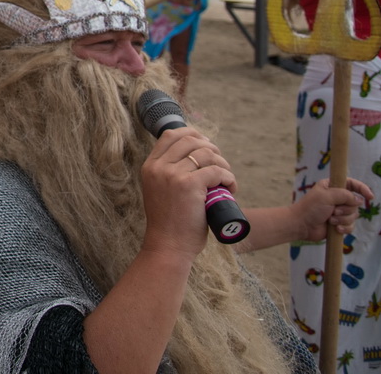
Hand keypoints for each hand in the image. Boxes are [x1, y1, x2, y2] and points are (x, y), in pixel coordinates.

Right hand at [139, 127, 234, 260]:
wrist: (168, 246)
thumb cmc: (169, 223)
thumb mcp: (159, 191)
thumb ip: (167, 174)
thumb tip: (193, 158)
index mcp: (150, 166)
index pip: (170, 135)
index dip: (192, 134)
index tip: (206, 145)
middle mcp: (159, 167)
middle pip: (191, 140)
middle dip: (211, 148)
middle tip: (220, 165)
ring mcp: (173, 175)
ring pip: (207, 154)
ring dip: (223, 164)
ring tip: (226, 180)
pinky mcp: (189, 185)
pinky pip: (216, 170)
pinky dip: (228, 177)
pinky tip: (230, 188)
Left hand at [294, 178, 373, 241]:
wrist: (301, 225)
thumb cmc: (310, 208)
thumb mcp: (327, 196)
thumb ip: (345, 195)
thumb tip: (359, 200)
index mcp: (332, 186)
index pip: (352, 184)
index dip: (363, 189)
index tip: (370, 197)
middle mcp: (337, 198)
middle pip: (355, 203)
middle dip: (345, 209)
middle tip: (333, 211)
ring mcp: (338, 211)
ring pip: (354, 216)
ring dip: (343, 219)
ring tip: (330, 220)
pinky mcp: (339, 223)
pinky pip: (351, 226)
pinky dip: (344, 228)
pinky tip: (335, 229)